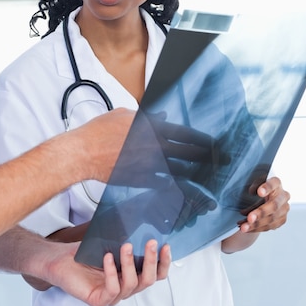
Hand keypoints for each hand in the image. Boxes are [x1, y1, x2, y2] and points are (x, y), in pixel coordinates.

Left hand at [25, 239, 170, 305]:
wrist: (59, 259)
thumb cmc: (84, 252)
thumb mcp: (109, 242)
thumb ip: (125, 239)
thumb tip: (143, 224)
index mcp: (131, 275)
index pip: (155, 275)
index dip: (163, 263)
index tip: (165, 245)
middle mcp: (124, 287)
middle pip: (147, 281)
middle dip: (152, 261)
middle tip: (151, 243)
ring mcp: (112, 296)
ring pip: (131, 284)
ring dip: (130, 263)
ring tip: (126, 246)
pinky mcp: (99, 300)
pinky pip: (112, 289)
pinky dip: (112, 272)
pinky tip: (108, 257)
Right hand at [109, 109, 227, 189]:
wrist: (83, 153)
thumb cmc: (99, 131)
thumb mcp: (123, 115)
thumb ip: (145, 116)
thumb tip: (161, 115)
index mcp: (153, 128)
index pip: (186, 134)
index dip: (202, 140)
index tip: (213, 144)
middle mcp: (156, 147)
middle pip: (189, 153)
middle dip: (207, 158)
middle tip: (222, 161)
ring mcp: (150, 166)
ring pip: (180, 171)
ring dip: (195, 175)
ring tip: (209, 178)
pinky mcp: (141, 180)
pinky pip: (164, 184)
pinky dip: (175, 187)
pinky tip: (184, 190)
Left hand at [238, 176, 289, 232]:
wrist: (267, 196)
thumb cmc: (260, 187)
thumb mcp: (256, 182)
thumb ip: (254, 185)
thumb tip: (252, 192)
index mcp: (276, 183)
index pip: (273, 184)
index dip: (267, 188)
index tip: (259, 192)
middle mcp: (283, 196)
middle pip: (274, 206)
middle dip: (261, 213)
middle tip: (250, 218)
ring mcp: (284, 209)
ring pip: (271, 219)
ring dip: (256, 225)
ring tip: (243, 227)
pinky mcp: (281, 220)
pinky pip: (269, 226)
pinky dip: (256, 229)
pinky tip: (246, 228)